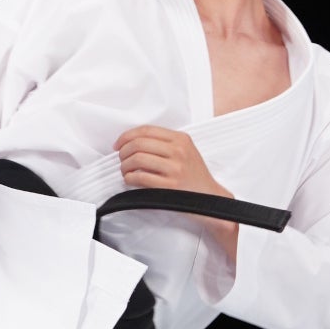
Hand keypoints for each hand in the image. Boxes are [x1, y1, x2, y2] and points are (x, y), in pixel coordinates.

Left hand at [114, 124, 238, 261]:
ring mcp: (174, 168)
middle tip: (121, 159)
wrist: (210, 197)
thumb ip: (165, 143)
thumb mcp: (186, 151)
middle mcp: (178, 151)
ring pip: (137, 159)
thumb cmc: (195, 176)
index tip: (118, 144)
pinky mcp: (170, 186)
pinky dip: (129, 178)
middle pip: (138, 144)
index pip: (146, 130)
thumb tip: (134, 141)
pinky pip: (140, 178)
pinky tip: (130, 180)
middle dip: (123, 151)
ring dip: (124, 166)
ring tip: (125, 171)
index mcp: (181, 139)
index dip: (126, 136)